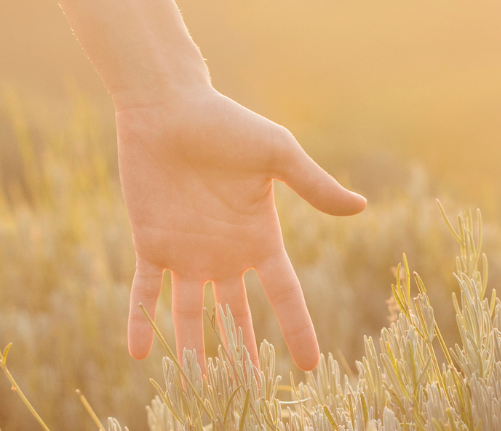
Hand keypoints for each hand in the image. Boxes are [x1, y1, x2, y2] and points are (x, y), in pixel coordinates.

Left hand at [116, 81, 364, 370]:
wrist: (169, 108)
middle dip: (244, 353)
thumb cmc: (227, 125)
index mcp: (259, 236)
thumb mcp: (277, 155)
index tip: (311, 366)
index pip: (284, 294)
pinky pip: (145, 293)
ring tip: (198, 389)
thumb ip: (313, 185)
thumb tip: (361, 207)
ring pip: (191, 315)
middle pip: (237, 316)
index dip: (298, 329)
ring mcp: (186, 253)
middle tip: (252, 393)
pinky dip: (141, 321)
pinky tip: (139, 354)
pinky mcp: (150, 244)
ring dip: (194, 351)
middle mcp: (225, 253)